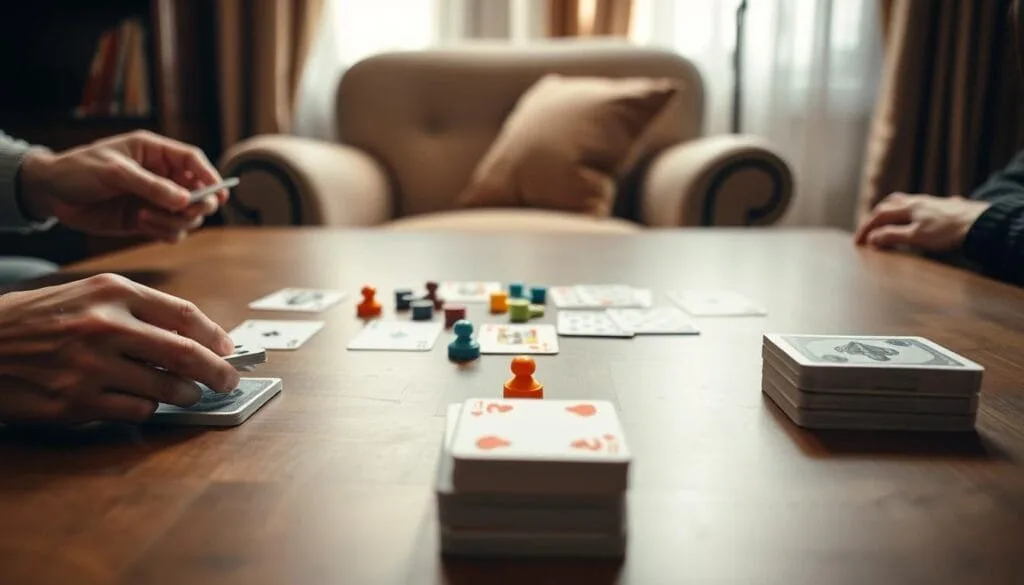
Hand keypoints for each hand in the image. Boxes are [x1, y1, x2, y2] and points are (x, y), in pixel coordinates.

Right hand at [0, 274, 239, 424]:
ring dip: (188, 394)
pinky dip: (149, 408)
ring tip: (189, 393)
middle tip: (229, 380)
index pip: (184, 314)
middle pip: (186, 353)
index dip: (215, 335)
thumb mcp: (86, 296)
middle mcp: (105, 326)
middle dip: (218, 371)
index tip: (227, 348)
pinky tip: (143, 401)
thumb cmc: (36, 320)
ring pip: (167, 387)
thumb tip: (193, 338)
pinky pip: (137, 410)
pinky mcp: (76, 402)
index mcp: (112, 292)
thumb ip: (137, 311)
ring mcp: (91, 366)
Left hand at [18, 130, 229, 242]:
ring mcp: (155, 199)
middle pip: (198, 192)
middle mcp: (161, 176)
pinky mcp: (147, 220)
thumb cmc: (79, 170)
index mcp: (155, 153)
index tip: (218, 193)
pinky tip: (142, 224)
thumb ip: (151, 186)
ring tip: (146, 217)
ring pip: (188, 216)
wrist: (51, 194)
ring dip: (174, 221)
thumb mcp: (115, 172)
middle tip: (184, 212)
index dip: (209, 175)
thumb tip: (184, 200)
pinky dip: (164, 232)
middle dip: (196, 205)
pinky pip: (172, 231)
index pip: (193, 160)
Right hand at [854, 193, 990, 251]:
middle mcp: (917, 201)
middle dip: (875, 216)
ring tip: (887, 219)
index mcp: (908, 208)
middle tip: (868, 229)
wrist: (980, 224)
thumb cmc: (948, 232)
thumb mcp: (916, 238)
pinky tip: (916, 216)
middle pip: (889, 204)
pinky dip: (909, 211)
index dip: (866, 228)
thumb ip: (892, 237)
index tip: (858, 242)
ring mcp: (931, 202)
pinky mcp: (943, 206)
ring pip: (905, 202)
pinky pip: (920, 205)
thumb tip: (872, 239)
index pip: (879, 215)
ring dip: (891, 210)